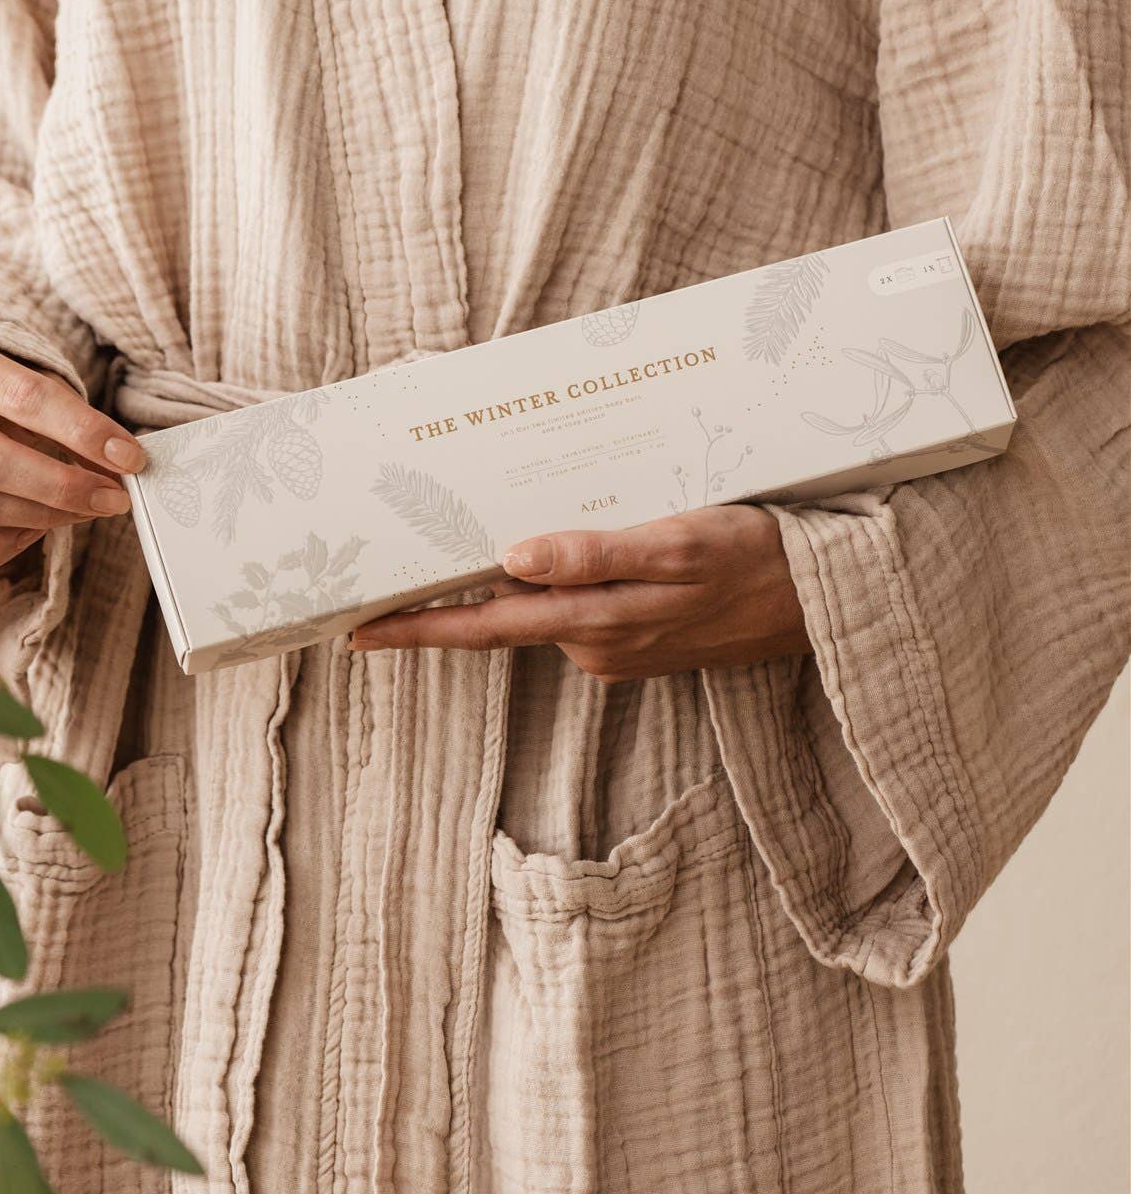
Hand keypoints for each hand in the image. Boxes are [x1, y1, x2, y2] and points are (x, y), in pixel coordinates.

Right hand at [0, 332, 146, 571]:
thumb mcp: (13, 369)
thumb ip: (59, 408)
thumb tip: (117, 460)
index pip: (27, 398)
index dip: (85, 432)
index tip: (131, 457)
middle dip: (65, 487)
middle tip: (114, 498)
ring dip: (42, 518)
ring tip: (84, 512)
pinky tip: (33, 530)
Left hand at [348, 504, 812, 679]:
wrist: (833, 604)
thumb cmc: (760, 557)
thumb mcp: (680, 546)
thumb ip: (596, 555)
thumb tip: (513, 557)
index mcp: (596, 623)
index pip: (488, 624)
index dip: (421, 627)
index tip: (358, 630)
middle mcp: (598, 644)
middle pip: (498, 625)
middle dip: (431, 618)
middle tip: (363, 608)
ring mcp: (619, 647)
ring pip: (539, 610)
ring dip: (498, 587)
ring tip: (447, 551)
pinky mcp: (642, 639)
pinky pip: (577, 609)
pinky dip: (552, 586)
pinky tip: (540, 554)